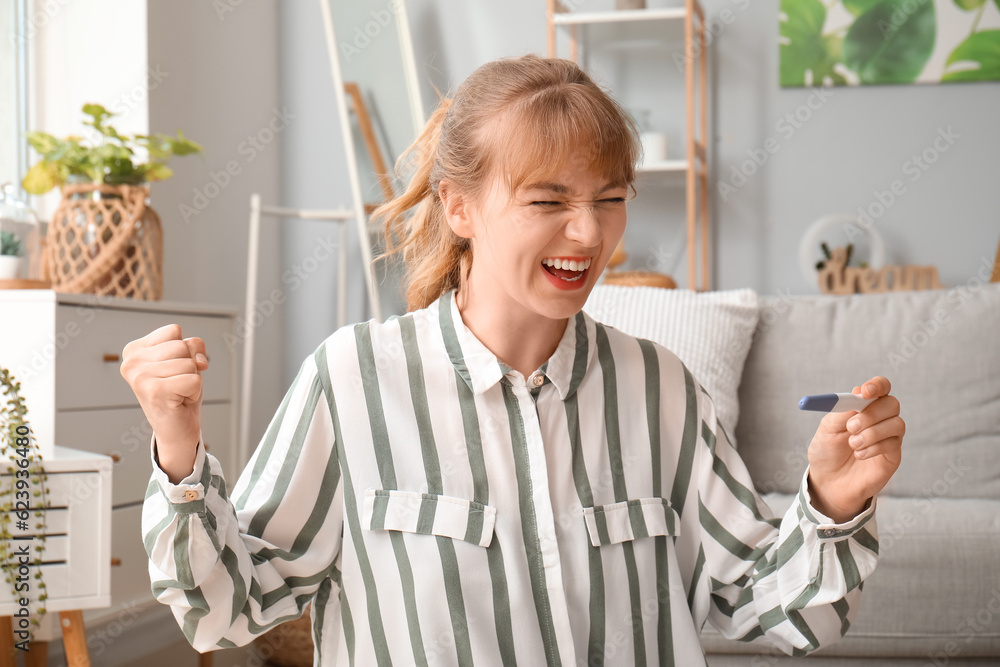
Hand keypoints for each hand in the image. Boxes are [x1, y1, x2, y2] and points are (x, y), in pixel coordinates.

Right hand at [120, 324, 209, 475]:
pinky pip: (194, 380)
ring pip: (189, 363)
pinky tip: (179, 401)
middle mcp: (131, 362)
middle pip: (182, 346)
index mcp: (133, 350)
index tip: (173, 369)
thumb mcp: (186, 360)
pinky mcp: (155, 392)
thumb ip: (193, 346)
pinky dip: (194, 391)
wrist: (176, 429)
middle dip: (189, 365)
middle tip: (176, 383)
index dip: (184, 349)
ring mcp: (140, 377)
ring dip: (192, 379)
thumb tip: (199, 361)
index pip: (174, 330)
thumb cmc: (179, 391)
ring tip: (177, 392)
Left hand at [806, 376, 904, 522]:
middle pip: (891, 404)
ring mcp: (889, 436)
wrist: (828, 481)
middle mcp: (880, 418)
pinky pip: (894, 444)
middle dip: (871, 414)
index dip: (877, 386)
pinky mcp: (893, 455)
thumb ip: (842, 411)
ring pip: (897, 424)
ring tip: (852, 444)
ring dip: (872, 433)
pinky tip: (859, 455)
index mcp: (863, 406)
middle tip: (851, 426)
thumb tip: (858, 395)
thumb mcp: (827, 428)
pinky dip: (874, 448)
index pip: (880, 387)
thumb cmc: (827, 451)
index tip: (865, 392)